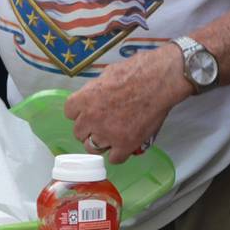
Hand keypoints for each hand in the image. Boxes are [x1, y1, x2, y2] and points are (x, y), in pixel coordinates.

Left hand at [65, 45, 188, 163]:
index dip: (80, 112)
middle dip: (89, 128)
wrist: (160, 80)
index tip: (88, 111)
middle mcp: (92, 119)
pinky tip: (124, 146)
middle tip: (102, 124)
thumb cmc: (138, 71)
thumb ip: (96, 89)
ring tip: (113, 136)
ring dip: (101, 143)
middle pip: (79, 133)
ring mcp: (108, 134)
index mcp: (84, 99)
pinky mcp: (125, 144)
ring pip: (93, 148)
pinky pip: (115, 158)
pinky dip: (119, 154)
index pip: (69, 112)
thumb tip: (94, 95)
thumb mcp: (108, 73)